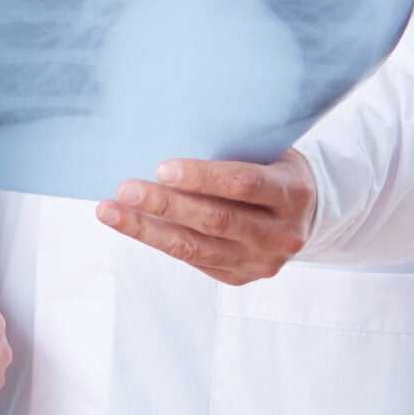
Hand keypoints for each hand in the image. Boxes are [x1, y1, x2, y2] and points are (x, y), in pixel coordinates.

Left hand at [96, 147, 315, 284]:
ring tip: (110, 212)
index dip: (203, 177)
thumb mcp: (265, 150)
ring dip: (148, 230)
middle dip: (165, 204)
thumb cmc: (270, 167)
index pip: (244, 184)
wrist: (303, 213)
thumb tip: (162, 137)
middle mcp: (282, 233)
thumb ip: (229, 150)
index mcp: (292, 192)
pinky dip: (158, 241)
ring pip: (197, 248)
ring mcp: (262, 261)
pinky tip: (130, 225)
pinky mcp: (241, 276)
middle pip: (216, 220)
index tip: (162, 168)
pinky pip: (193, 260)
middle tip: (125, 188)